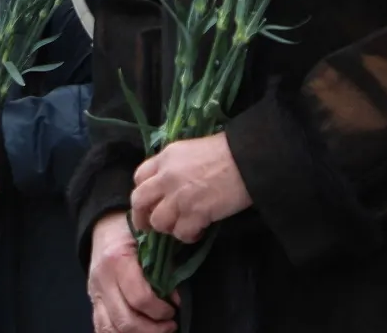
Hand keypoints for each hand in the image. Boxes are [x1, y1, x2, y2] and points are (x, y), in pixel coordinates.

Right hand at [88, 212, 175, 332]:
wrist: (105, 226)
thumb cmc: (131, 230)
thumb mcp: (149, 239)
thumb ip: (164, 266)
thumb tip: (176, 298)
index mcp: (118, 260)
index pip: (139, 297)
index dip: (160, 309)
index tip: (175, 308)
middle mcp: (103, 281)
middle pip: (125, 320)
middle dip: (152, 329)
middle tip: (170, 325)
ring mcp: (95, 294)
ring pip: (110, 330)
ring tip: (157, 331)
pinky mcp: (93, 303)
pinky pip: (101, 328)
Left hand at [130, 132, 250, 243]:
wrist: (247, 159)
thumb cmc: (226, 151)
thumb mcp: (192, 150)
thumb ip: (175, 166)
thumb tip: (169, 184)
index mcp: (166, 157)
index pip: (139, 177)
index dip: (142, 193)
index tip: (149, 202)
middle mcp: (166, 177)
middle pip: (139, 201)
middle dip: (142, 217)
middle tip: (151, 226)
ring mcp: (179, 196)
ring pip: (158, 222)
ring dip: (169, 228)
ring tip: (183, 226)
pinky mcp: (195, 213)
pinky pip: (181, 233)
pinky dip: (189, 236)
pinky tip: (199, 231)